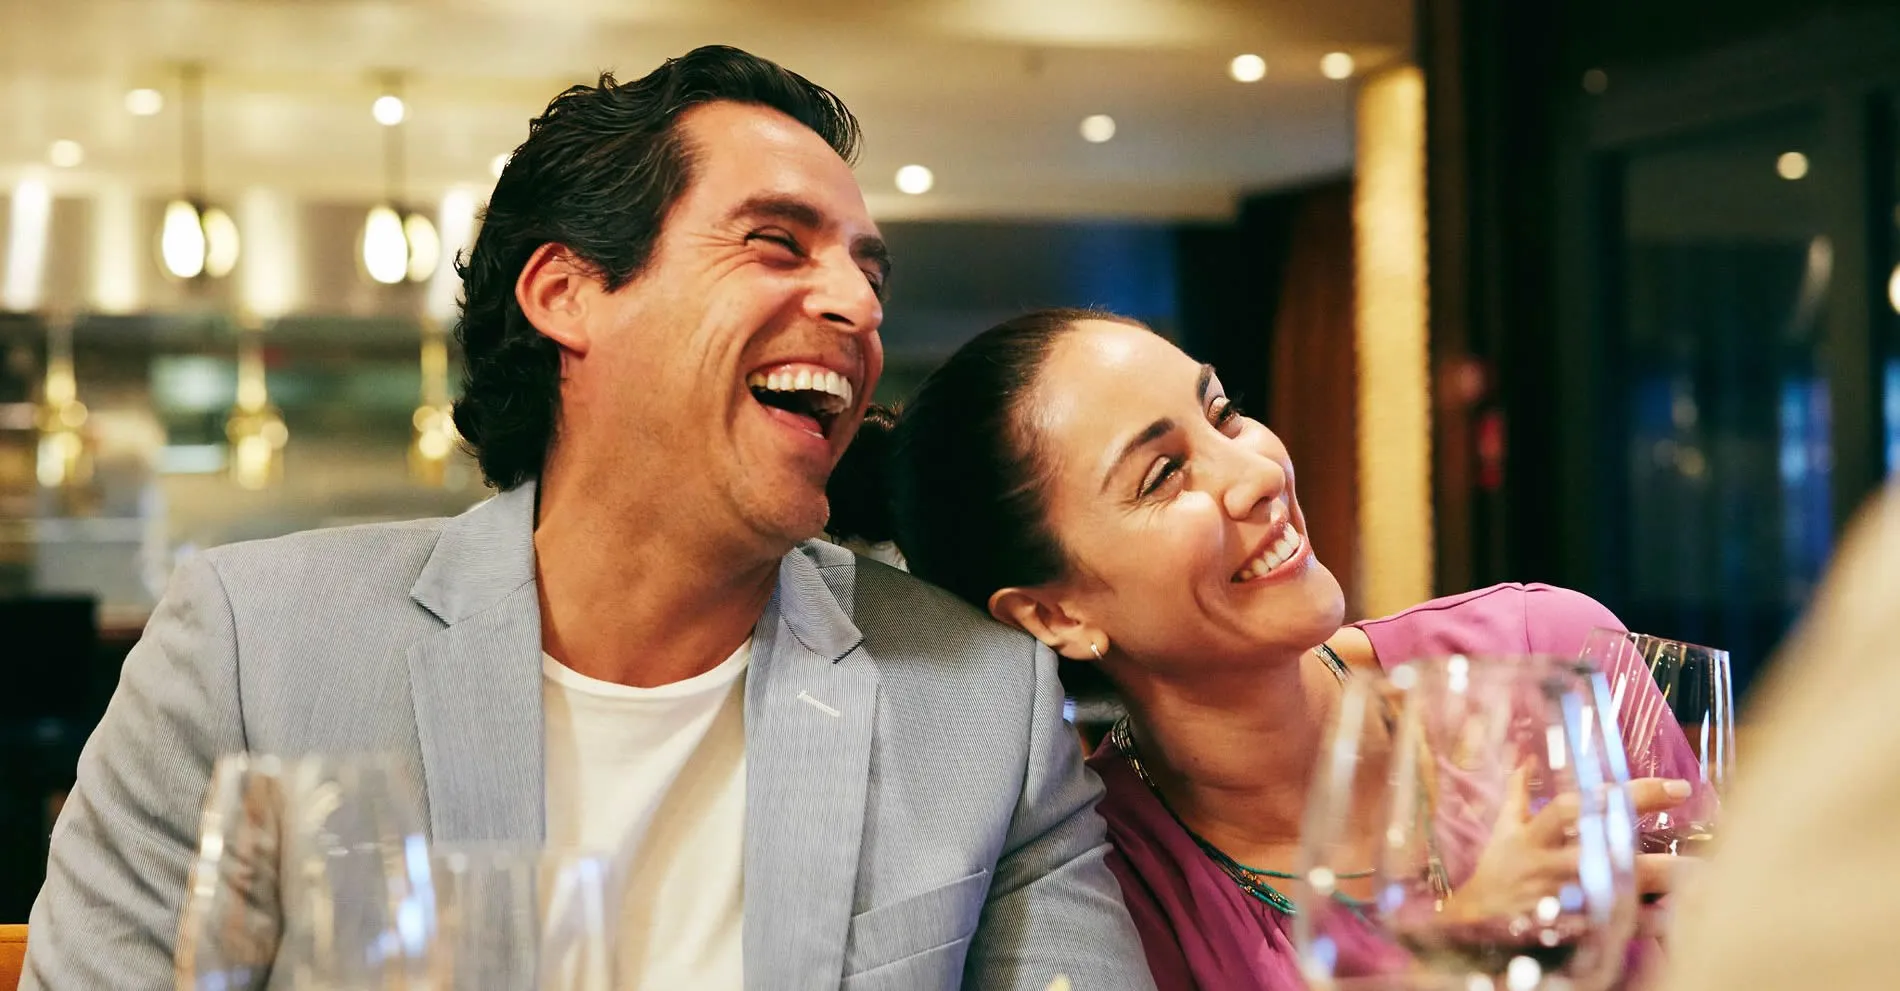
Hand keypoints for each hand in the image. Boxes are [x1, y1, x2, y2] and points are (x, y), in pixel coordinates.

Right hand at [1450, 771, 1692, 922]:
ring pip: (1616, 886)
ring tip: (1700, 870)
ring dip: (1659, 877)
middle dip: (1647, 829)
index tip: (1669, 786)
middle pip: (1600, 845)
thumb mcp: (1503, 831)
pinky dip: (1648, 921)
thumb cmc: (1496, 874)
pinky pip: (1617, 926)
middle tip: (1696, 831)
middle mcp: (1548, 867)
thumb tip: (1527, 758)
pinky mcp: (1573, 930)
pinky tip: (1677, 914)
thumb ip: (1518, 795)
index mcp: (1532, 838)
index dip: (1615, 794)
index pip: (1571, 808)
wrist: (1476, 929)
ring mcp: (1562, 901)